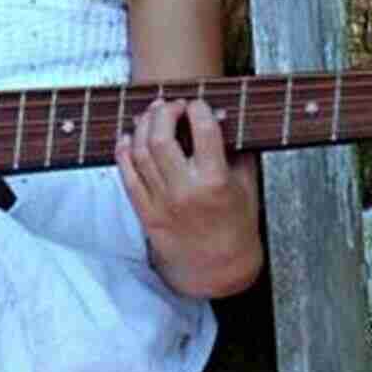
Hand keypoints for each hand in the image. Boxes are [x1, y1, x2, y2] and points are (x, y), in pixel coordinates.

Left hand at [116, 97, 259, 296]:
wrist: (218, 268)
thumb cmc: (237, 225)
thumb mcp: (247, 186)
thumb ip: (236, 151)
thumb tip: (221, 119)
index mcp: (215, 182)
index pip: (203, 132)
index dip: (198, 109)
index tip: (198, 104)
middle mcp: (185, 191)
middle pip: (161, 139)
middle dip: (163, 112)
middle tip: (170, 105)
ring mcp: (161, 203)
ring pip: (140, 154)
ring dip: (142, 127)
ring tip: (150, 115)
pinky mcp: (146, 213)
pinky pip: (127, 177)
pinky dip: (124, 153)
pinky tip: (129, 138)